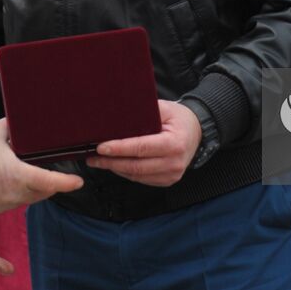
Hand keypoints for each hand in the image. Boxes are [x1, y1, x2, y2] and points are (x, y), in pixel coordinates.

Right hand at [0, 118, 82, 216]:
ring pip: (28, 198)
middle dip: (51, 185)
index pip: (49, 181)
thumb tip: (21, 117)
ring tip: (32, 176)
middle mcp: (15, 193)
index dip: (67, 182)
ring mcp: (4, 203)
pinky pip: (13, 202)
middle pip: (43, 192)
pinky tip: (11, 184)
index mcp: (19, 175)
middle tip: (55, 175)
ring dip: (33, 189)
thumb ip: (12, 126)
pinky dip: (17, 194)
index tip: (78, 182)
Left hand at [86, 100, 201, 186]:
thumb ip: (144, 113)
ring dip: (115, 168)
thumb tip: (117, 117)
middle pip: (136, 166)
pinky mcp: (167, 180)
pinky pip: (141, 179)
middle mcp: (174, 162)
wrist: (197, 131)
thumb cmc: (178, 118)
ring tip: (98, 160)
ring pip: (137, 175)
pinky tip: (114, 164)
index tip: (101, 147)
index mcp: (174, 143)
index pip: (141, 148)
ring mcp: (172, 174)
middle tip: (92, 157)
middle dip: (111, 162)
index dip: (120, 149)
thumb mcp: (164, 108)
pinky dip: (126, 172)